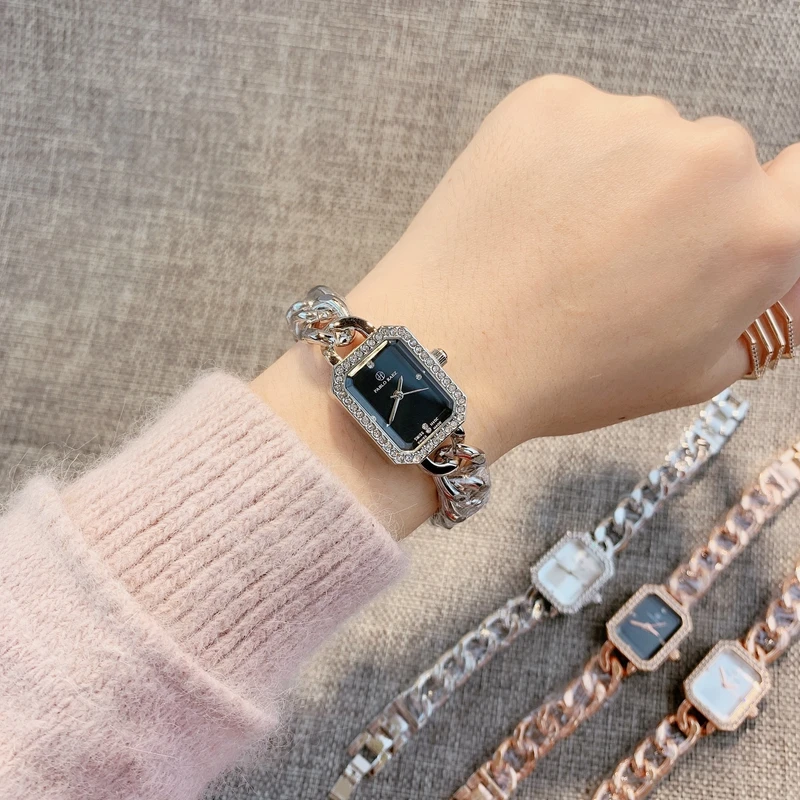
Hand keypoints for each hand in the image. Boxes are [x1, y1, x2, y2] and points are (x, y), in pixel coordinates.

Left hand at [349, 76, 799, 455]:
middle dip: (673, 202)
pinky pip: (576, 121)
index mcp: (762, 233)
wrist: (453, 352)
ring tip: (554, 242)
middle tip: (609, 258)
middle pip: (710, 161)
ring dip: (611, 176)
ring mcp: (629, 119)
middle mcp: (712, 158)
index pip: (797, 182)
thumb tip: (762, 257)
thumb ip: (754, 305)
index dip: (750, 207)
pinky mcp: (554, 100)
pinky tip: (523, 213)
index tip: (705, 230)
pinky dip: (557, 157)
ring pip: (640, 137)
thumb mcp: (694, 371)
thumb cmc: (571, 377)